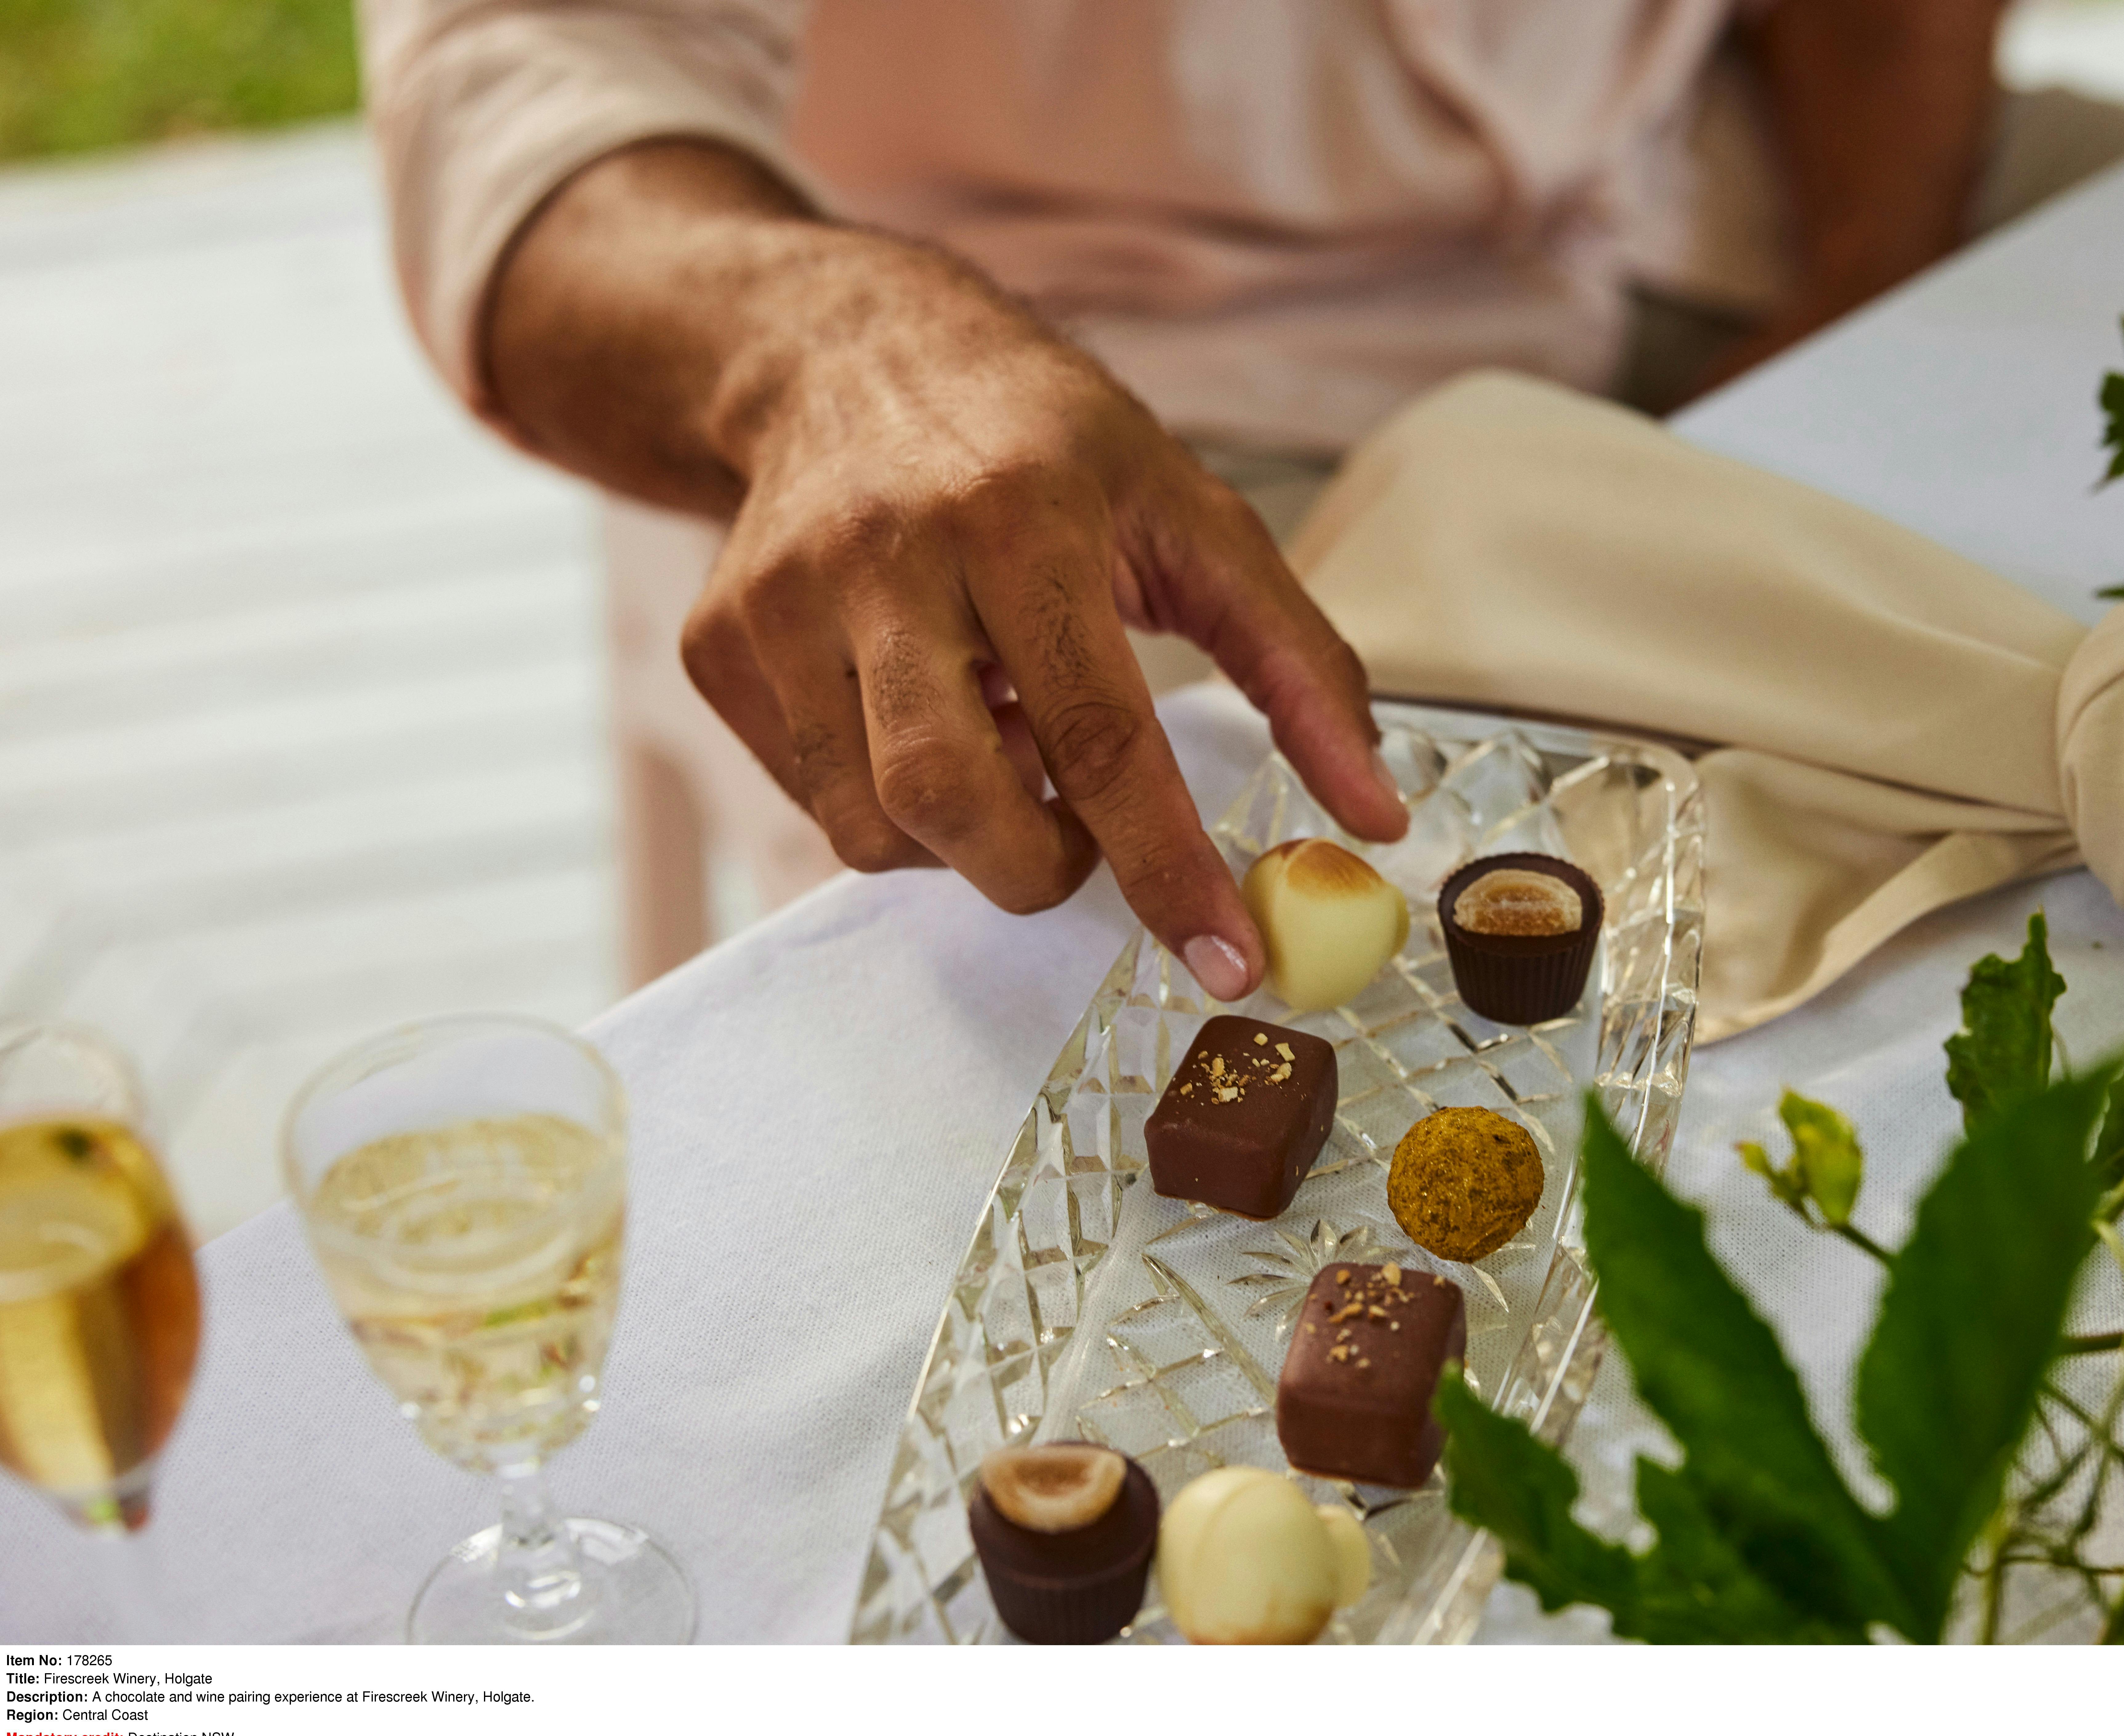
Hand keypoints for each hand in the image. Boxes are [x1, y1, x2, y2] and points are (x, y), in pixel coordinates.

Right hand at [488, 146, 1407, 997]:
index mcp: (1020, 513)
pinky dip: (893, 804)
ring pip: (874, 825)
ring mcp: (780, 604)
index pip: (1100, 734)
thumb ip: (1299, 665)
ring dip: (965, 836)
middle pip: (953, 798)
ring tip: (999, 740)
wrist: (838, 353)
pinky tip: (928, 715)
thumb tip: (1375, 815)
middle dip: (1039, 870)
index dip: (1166, 867)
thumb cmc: (1042, 446)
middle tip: (1083, 844)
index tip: (1226, 963)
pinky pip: (816, 800)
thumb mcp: (1193, 515)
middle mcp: (885, 554)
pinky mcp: (718, 646)